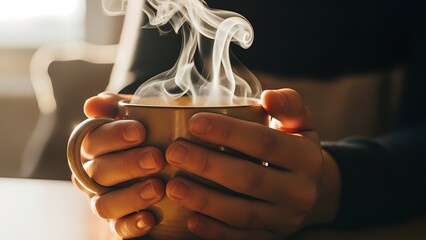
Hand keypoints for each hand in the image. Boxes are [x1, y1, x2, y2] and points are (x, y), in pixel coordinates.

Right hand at [72, 93, 165, 238]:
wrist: (172, 165)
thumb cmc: (152, 135)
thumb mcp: (141, 116)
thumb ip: (119, 106)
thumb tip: (92, 103)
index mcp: (95, 147)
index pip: (93, 140)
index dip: (113, 135)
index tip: (140, 131)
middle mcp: (93, 175)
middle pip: (99, 172)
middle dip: (127, 164)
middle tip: (156, 158)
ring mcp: (104, 200)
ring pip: (105, 204)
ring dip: (130, 196)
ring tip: (157, 188)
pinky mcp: (118, 224)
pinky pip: (118, 229)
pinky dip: (133, 225)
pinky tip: (151, 218)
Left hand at [164, 88, 340, 238]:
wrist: (313, 191)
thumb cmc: (294, 146)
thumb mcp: (301, 122)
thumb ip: (289, 104)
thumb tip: (269, 97)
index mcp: (308, 158)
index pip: (265, 142)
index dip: (229, 132)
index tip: (194, 122)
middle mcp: (301, 192)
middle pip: (250, 179)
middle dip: (208, 165)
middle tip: (174, 152)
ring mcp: (287, 219)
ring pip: (243, 214)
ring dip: (205, 201)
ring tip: (173, 185)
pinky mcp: (273, 238)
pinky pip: (243, 238)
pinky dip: (215, 232)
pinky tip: (190, 219)